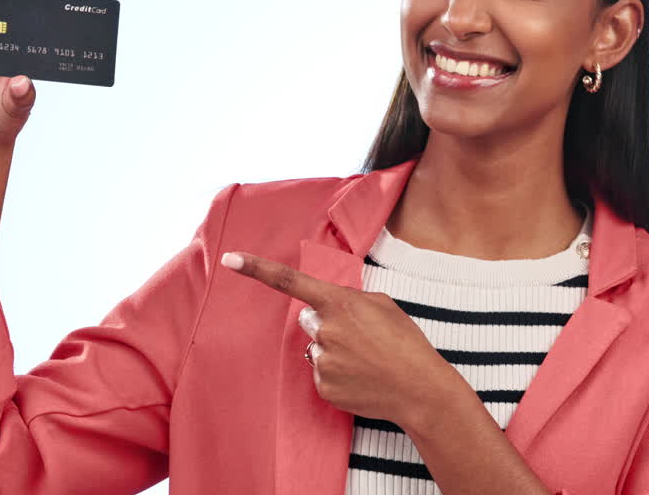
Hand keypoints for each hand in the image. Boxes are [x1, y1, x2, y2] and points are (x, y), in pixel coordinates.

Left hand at [220, 250, 458, 430]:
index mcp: (338, 303)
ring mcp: (322, 360)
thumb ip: (349, 299)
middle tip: (361, 337)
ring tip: (366, 360)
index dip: (256, 269)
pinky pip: (320, 373)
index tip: (229, 259)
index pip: (289, 281)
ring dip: (335, 350)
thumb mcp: (383, 305)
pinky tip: (360, 377)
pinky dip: (337, 374)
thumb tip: (329, 307)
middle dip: (327, 324)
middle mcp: (324, 330)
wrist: (419, 389)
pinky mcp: (323, 387)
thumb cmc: (405, 342)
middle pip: (308, 320)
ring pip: (316, 348)